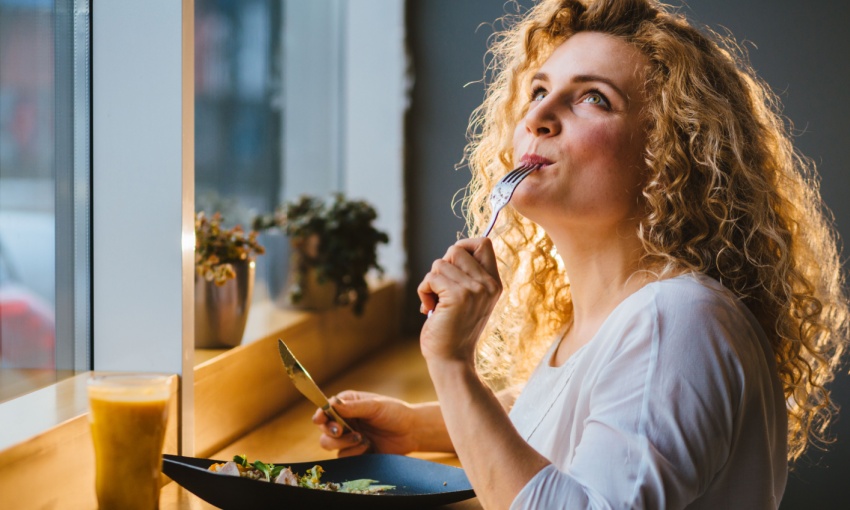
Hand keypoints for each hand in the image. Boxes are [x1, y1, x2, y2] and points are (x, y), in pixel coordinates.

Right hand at [312, 390, 419, 456]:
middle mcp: (345, 420)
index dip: (320, 414)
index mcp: (348, 404)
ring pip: (328, 444)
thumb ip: (353, 407)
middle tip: (341, 431)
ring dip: (342, 442)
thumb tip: (332, 404)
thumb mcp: (375, 406)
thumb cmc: (395, 413)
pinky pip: (343, 456)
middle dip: (331, 431)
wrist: (411, 432)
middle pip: (324, 428)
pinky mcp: (355, 452)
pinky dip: (353, 452)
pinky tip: (368, 446)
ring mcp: (348, 437)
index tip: (319, 419)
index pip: (326, 408)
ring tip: (361, 438)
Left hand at [417, 238, 501, 362]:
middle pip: (457, 249)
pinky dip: (424, 291)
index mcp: (494, 283)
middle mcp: (488, 285)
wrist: (452, 360)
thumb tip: (453, 250)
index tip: (451, 265)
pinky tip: (429, 308)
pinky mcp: (458, 297)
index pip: (483, 243)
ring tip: (436, 303)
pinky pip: (431, 278)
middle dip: (442, 267)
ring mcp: (475, 290)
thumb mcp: (469, 298)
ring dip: (430, 282)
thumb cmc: (453, 329)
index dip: (463, 247)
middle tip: (442, 290)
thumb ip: (466, 275)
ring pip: (440, 263)